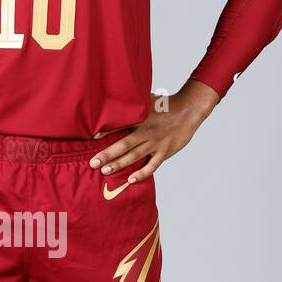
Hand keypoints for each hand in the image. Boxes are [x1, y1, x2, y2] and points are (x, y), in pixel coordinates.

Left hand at [89, 80, 219, 181]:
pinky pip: (152, 165)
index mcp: (141, 118)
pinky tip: (131, 180)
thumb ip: (133, 105)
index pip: (121, 125)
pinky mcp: (164, 152)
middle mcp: (147, 132)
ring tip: (105, 171)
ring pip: (134, 156)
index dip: (106, 131)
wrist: (189, 111)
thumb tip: (115, 101)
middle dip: (107, 154)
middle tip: (93, 163)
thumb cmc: (166, 105)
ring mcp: (156, 143)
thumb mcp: (148, 101)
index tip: (92, 137)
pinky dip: (142, 173)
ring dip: (119, 164)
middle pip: (124, 144)